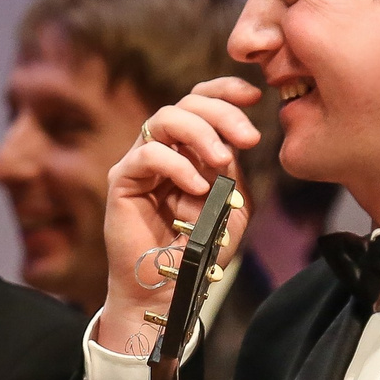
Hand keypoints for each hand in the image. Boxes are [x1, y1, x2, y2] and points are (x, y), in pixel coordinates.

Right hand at [93, 77, 260, 354]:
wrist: (171, 288)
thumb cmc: (201, 250)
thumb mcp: (233, 205)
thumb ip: (235, 170)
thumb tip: (236, 138)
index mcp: (190, 148)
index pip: (202, 102)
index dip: (226, 91)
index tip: (257, 96)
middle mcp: (164, 148)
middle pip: (186, 103)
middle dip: (221, 112)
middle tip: (248, 137)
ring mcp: (141, 162)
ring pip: (163, 119)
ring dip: (199, 133)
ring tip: (222, 161)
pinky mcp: (122, 180)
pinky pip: (147, 155)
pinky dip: (176, 165)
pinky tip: (197, 187)